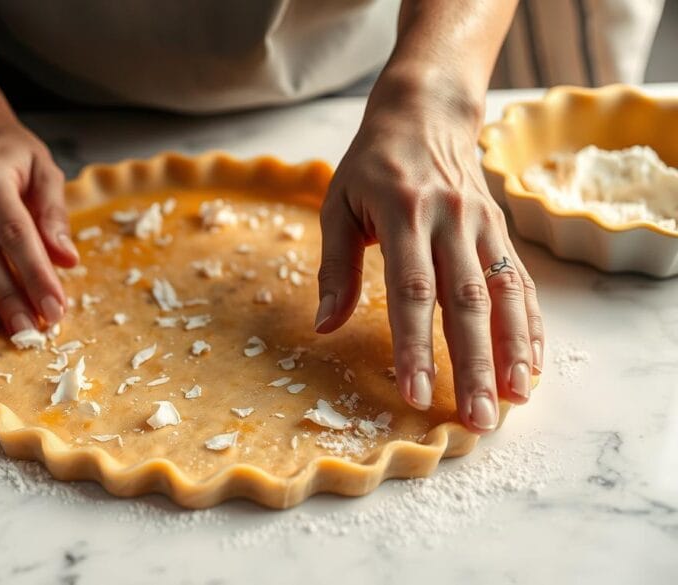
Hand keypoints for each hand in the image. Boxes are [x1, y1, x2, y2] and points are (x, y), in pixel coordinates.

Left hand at [314, 81, 544, 432]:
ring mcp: (484, 225)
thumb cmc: (371, 166)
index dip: (414, 345)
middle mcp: (451, 220)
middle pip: (466, 301)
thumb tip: (325, 327)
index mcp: (404, 213)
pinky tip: (532, 365)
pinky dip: (531, 325)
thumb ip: (335, 267)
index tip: (413, 392)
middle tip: (476, 419)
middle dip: (472, 365)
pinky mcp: (501, 231)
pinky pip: (521, 282)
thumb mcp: (338, 204)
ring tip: (514, 401)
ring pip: (504, 294)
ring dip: (512, 351)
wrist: (425, 113)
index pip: (412, 290)